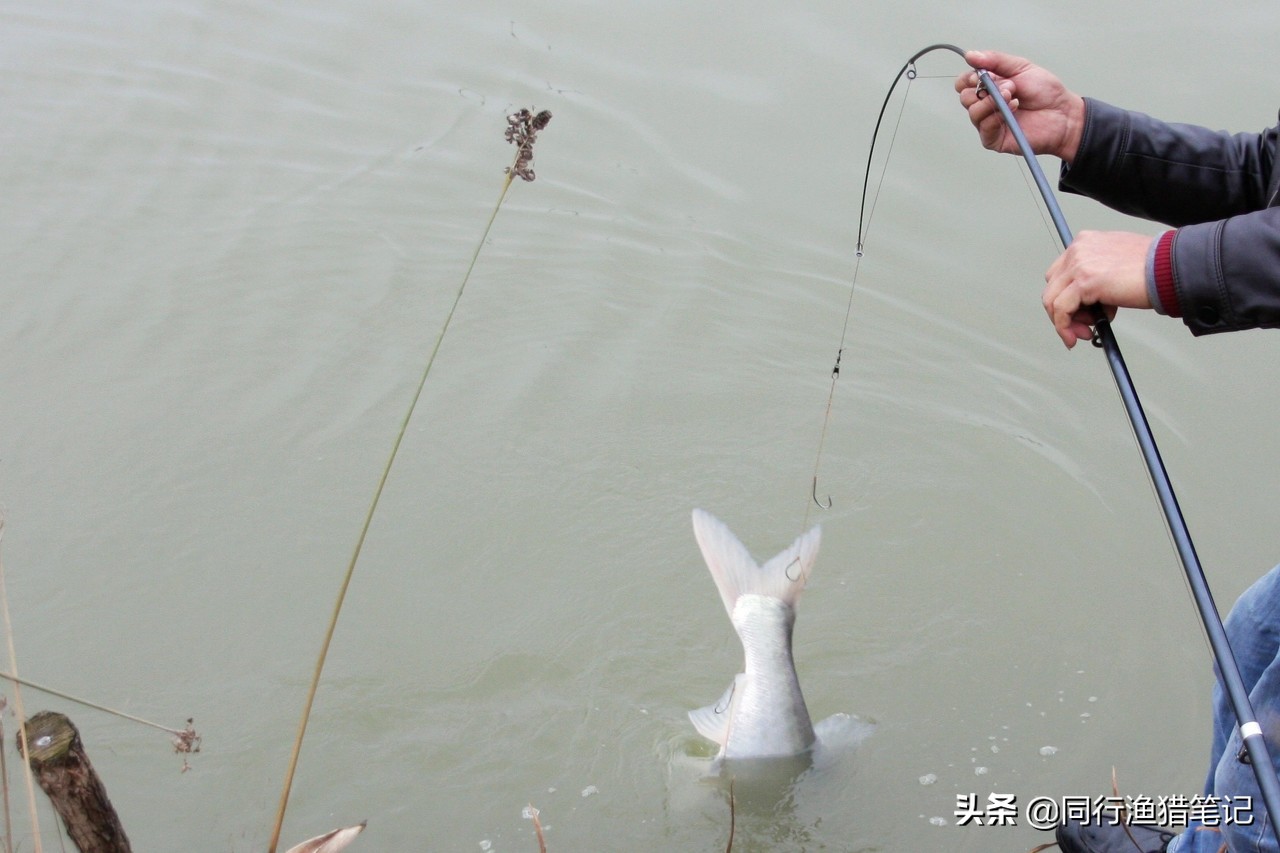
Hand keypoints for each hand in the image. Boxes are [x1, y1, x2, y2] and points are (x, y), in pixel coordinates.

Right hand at [954, 50, 1085, 162]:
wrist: (1063, 113)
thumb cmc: (1045, 92)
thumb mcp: (1020, 67)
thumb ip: (995, 60)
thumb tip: (970, 54)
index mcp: (989, 87)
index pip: (964, 83)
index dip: (969, 78)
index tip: (984, 74)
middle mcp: (985, 105)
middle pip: (965, 97)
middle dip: (984, 88)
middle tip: (1008, 86)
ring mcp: (988, 122)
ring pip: (972, 112)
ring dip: (992, 101)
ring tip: (1013, 97)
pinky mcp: (994, 139)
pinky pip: (983, 127)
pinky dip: (996, 116)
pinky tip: (1013, 109)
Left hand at [1043, 231, 1154, 347]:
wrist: (1170, 268)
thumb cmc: (1153, 267)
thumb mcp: (1116, 265)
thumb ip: (1097, 277)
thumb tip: (1088, 303)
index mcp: (1085, 242)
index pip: (1060, 274)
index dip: (1066, 298)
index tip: (1080, 314)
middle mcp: (1078, 250)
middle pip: (1052, 288)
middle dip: (1064, 313)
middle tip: (1082, 327)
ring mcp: (1079, 264)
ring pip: (1052, 300)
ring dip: (1065, 323)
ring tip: (1085, 333)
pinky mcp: (1084, 281)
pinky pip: (1061, 310)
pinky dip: (1064, 327)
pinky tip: (1076, 337)